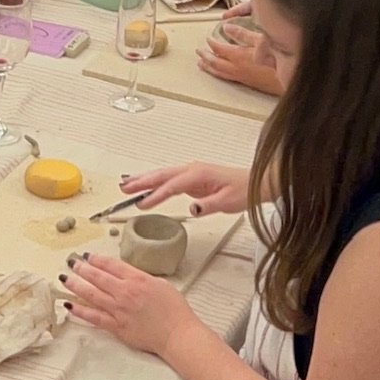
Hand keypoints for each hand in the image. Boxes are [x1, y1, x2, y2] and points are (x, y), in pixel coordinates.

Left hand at [66, 252, 193, 360]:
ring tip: (65, 278)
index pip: (111, 265)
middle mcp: (124, 293)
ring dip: (76, 285)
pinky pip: (93, 317)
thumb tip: (126, 275)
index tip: (87, 256)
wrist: (177, 334)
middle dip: (82, 268)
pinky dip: (80, 311)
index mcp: (137, 280)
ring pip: (91, 294)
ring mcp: (118, 310)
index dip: (97, 259)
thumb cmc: (175, 310)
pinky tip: (69, 306)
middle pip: (97, 277)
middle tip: (71, 262)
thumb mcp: (160, 284)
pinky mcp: (116, 327)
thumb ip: (141, 278)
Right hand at [122, 161, 250, 216]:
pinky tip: (146, 185)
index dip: (156, 195)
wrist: (255, 183)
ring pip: (163, 175)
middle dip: (141, 181)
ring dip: (145, 179)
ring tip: (126, 185)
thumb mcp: (228, 202)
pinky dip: (155, 181)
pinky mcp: (192, 178)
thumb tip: (192, 209)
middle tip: (124, 189)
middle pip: (162, 175)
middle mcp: (193, 170)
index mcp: (199, 174)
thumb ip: (209, 205)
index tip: (142, 204)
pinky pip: (169, 179)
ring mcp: (191, 172)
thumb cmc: (243, 190)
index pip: (172, 185)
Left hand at [198, 19, 282, 96]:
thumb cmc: (278, 58)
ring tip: (201, 65)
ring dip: (209, 68)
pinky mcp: (247, 82)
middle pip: (215, 63)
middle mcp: (237, 68)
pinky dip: (218, 74)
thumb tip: (227, 27)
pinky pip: (227, 78)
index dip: (212, 43)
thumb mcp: (261, 40)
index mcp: (238, 56)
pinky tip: (220, 73)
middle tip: (198, 52)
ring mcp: (241, 77)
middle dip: (205, 57)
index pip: (219, 49)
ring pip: (219, 73)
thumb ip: (243, 33)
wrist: (289, 79)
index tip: (208, 38)